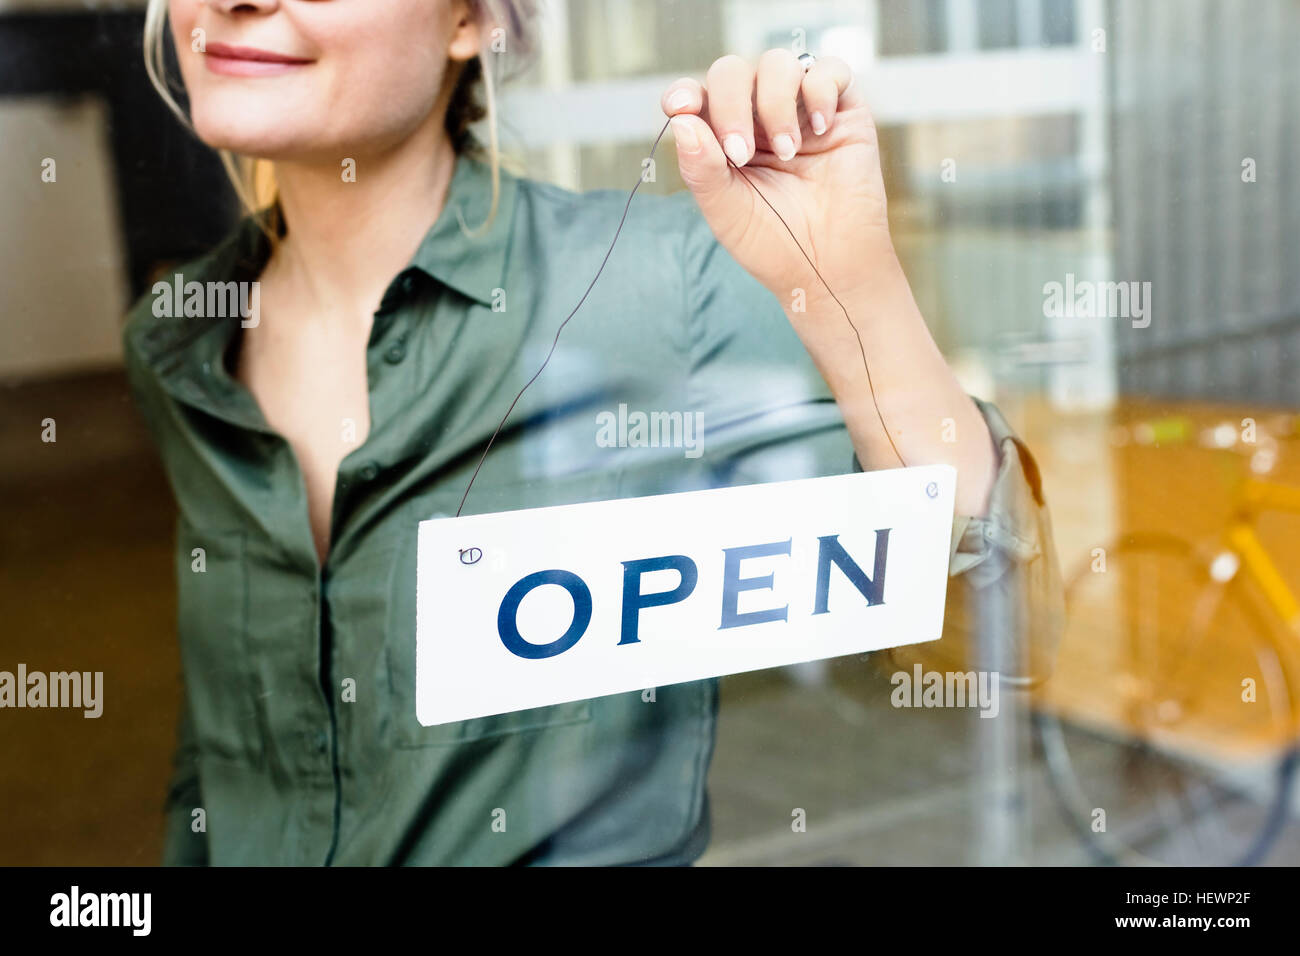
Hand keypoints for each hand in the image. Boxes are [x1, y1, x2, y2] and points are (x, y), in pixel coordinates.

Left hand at [660, 50, 895, 313]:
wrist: (830, 267)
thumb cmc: (774, 244)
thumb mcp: (725, 210)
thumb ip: (701, 166)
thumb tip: (682, 119)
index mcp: (722, 139)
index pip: (697, 98)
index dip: (685, 93)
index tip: (680, 106)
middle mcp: (757, 118)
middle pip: (733, 73)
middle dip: (731, 105)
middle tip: (741, 152)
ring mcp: (799, 111)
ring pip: (777, 64)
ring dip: (775, 103)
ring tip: (787, 153)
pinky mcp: (842, 110)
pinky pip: (828, 70)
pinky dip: (819, 90)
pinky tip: (820, 130)